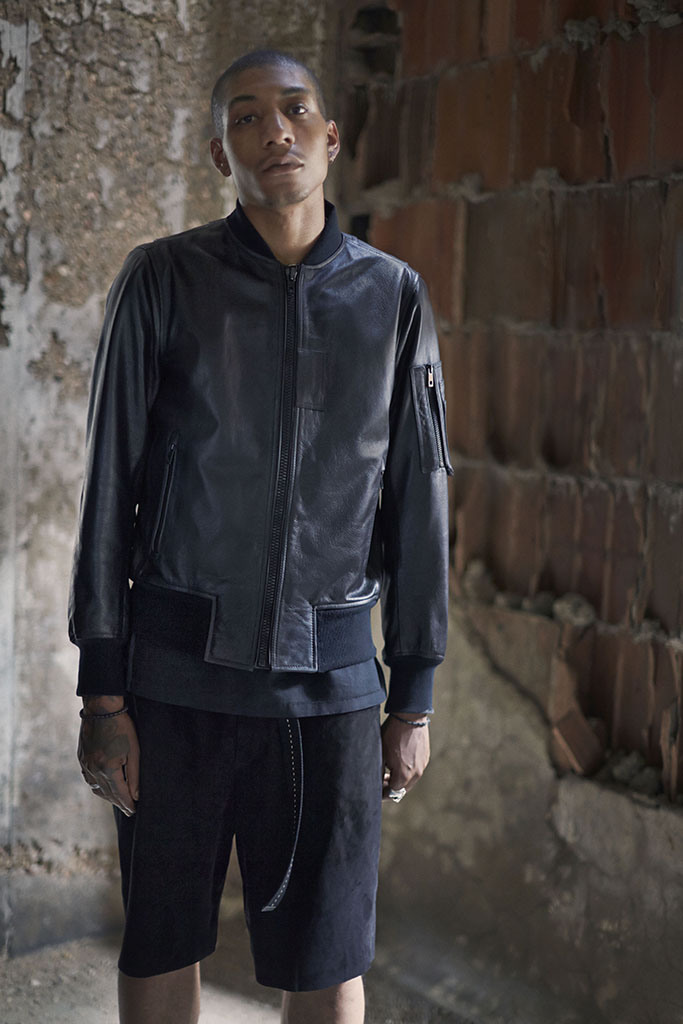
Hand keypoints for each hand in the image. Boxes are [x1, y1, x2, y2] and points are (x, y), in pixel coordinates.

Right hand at [78, 696, 139, 816]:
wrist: (101, 709)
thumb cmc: (122, 728)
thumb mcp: (134, 750)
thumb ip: (134, 775)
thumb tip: (136, 795)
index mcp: (107, 768)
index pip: (119, 793)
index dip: (127, 804)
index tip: (133, 811)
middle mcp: (93, 769)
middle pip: (107, 793)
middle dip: (119, 802)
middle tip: (128, 810)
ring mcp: (85, 764)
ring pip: (96, 787)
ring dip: (107, 796)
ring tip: (118, 800)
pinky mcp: (82, 758)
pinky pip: (89, 778)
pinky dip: (97, 786)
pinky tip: (103, 787)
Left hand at [381, 713, 429, 800]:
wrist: (409, 716)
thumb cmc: (392, 734)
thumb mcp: (381, 754)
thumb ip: (379, 772)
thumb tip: (375, 783)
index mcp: (404, 775)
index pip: (392, 793)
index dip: (382, 794)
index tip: (375, 791)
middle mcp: (416, 773)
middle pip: (402, 789)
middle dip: (391, 788)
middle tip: (380, 782)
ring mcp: (422, 765)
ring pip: (410, 780)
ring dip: (399, 779)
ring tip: (388, 771)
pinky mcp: (425, 757)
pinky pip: (416, 770)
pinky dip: (407, 771)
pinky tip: (398, 762)